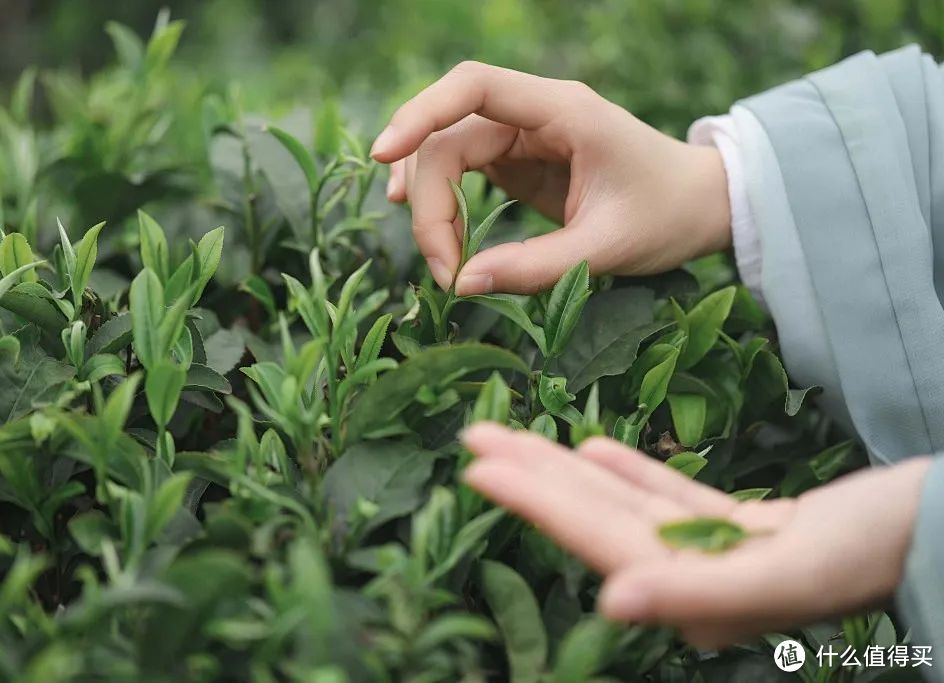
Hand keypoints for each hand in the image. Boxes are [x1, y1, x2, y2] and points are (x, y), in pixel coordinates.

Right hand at [370, 61, 730, 294]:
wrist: (701, 207)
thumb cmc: (667, 216)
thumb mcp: (606, 248)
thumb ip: (534, 268)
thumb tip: (462, 285)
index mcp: (563, 112)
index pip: (475, 87)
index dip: (421, 113)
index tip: (384, 155)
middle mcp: (535, 114)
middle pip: (449, 135)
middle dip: (431, 199)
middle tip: (443, 270)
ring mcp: (523, 137)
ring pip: (447, 154)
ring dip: (431, 204)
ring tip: (440, 261)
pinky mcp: (518, 162)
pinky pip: (463, 174)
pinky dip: (444, 205)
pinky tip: (436, 235)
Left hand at [461, 423, 929, 647]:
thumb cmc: (887, 548)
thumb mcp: (797, 570)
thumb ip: (701, 592)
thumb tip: (612, 601)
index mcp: (699, 594)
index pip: (597, 539)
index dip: (535, 501)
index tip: (478, 466)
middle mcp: (698, 578)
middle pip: (597, 517)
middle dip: (533, 476)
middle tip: (474, 436)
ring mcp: (721, 552)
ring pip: (626, 502)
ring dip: (568, 468)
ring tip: (514, 436)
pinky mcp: (749, 529)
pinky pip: (672, 496)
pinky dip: (631, 471)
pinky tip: (593, 447)